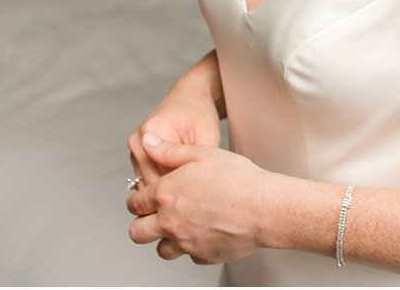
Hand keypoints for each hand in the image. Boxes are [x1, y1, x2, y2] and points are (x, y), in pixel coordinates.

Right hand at [127, 65, 222, 192]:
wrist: (191, 97)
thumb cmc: (200, 114)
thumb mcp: (206, 138)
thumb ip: (196, 165)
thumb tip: (198, 193)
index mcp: (151, 132)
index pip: (160, 177)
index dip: (179, 193)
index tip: (196, 202)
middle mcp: (137, 141)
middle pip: (150, 184)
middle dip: (171, 195)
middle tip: (194, 206)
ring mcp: (135, 149)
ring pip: (147, 185)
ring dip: (165, 192)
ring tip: (188, 197)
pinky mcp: (138, 155)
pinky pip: (147, 179)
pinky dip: (162, 185)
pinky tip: (180, 188)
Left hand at [127, 137, 270, 264]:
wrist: (264, 208)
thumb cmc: (238, 179)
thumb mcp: (202, 153)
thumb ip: (170, 150)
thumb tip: (149, 142)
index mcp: (166, 194)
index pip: (135, 203)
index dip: (137, 200)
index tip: (143, 200)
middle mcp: (170, 221)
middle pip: (137, 233)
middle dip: (141, 224)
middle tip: (152, 218)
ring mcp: (185, 242)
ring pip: (161, 250)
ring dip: (165, 240)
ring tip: (179, 228)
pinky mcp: (203, 256)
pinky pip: (190, 256)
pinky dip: (194, 247)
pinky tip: (207, 233)